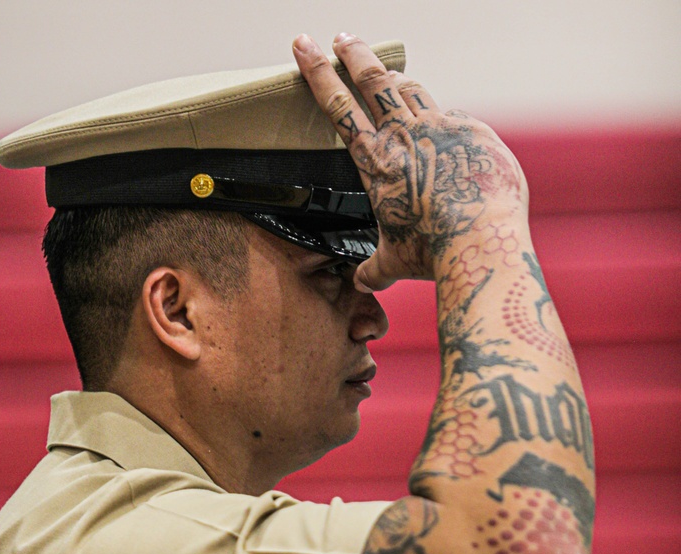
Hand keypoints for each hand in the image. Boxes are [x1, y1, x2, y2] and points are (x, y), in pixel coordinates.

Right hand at [292, 33, 526, 290]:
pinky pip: (453, 120)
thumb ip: (376, 268)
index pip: (339, 107)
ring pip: (413, 89)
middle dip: (355, 54)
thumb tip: (364, 283)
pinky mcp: (473, 131)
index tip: (305, 45)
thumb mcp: (395, 262)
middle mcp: (405, 135)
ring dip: (397, 80)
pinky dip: (443, 126)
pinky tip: (446, 139)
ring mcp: (441, 127)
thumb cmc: (433, 252)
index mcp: (376, 162)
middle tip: (344, 38)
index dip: (318, 73)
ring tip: (389, 76)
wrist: (482, 239)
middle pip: (375, 80)